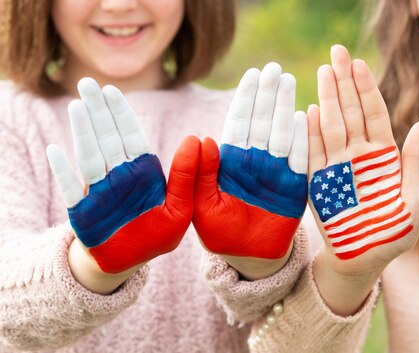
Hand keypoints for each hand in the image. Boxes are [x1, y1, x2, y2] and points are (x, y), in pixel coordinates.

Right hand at [47, 78, 198, 276]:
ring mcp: (100, 191)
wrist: (131, 261)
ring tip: (77, 106)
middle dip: (98, 111)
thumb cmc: (159, 233)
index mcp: (144, 171)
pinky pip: (73, 188)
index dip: (121, 113)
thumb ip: (189, 175)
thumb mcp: (182, 206)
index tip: (112, 90)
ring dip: (83, 131)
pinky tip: (56, 150)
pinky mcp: (84, 211)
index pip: (131, 136)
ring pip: (90, 155)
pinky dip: (64, 171)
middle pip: (107, 137)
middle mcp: (120, 175)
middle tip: (87, 83)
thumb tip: (199, 138)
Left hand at [193, 63, 307, 279]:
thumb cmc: (219, 232)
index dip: (246, 99)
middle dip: (268, 95)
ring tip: (289, 82)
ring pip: (281, 134)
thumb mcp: (200, 203)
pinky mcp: (295, 188)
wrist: (246, 258)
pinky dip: (302, 141)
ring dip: (285, 108)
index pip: (239, 123)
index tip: (253, 75)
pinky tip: (305, 118)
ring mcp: (276, 172)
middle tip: (275, 69)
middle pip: (262, 121)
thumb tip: (203, 137)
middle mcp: (255, 161)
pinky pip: (300, 161)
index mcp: (230, 161)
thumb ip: (200, 173)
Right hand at [308, 45, 418, 314]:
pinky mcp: (320, 184)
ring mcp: (337, 168)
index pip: (374, 113)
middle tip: (336, 51)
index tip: (359, 63)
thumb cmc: (395, 233)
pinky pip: (315, 155)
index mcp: (383, 156)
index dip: (366, 88)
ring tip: (324, 71)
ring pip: (332, 126)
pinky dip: (312, 134)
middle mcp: (358, 157)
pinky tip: (309, 111)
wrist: (364, 259)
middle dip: (343, 82)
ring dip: (327, 98)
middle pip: (351, 112)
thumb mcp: (418, 200)